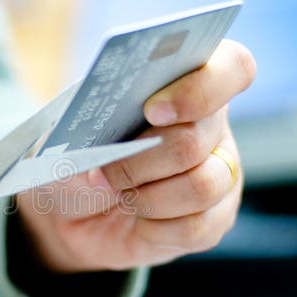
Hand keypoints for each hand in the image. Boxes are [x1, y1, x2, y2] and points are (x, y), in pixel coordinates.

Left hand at [17, 39, 256, 271]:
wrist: (69, 211)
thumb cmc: (74, 158)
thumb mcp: (65, 137)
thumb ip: (82, 134)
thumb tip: (101, 158)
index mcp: (187, 84)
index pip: (231, 68)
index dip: (200, 88)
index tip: (154, 110)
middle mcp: (213, 128)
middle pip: (196, 139)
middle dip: (139, 160)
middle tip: (106, 171)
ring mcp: (221, 175)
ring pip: (202, 186)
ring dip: (148, 196)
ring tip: (121, 194)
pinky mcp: (213, 220)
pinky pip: (196, 227)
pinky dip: (156, 227)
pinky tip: (139, 220)